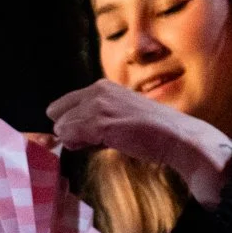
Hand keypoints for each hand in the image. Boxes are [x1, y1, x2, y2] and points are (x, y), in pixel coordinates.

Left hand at [45, 78, 231, 206]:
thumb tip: (64, 135)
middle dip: (67, 129)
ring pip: (60, 127)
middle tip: (92, 140)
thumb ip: (93, 119)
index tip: (84, 134)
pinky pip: (68, 136)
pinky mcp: (100, 121)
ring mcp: (98, 104)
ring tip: (104, 142)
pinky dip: (79, 146)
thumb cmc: (149, 131)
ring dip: (76, 140)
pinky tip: (104, 144)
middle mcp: (97, 90)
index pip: (62, 104)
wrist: (176, 137)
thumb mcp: (118, 115)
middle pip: (54, 113)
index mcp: (101, 87)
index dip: (68, 122)